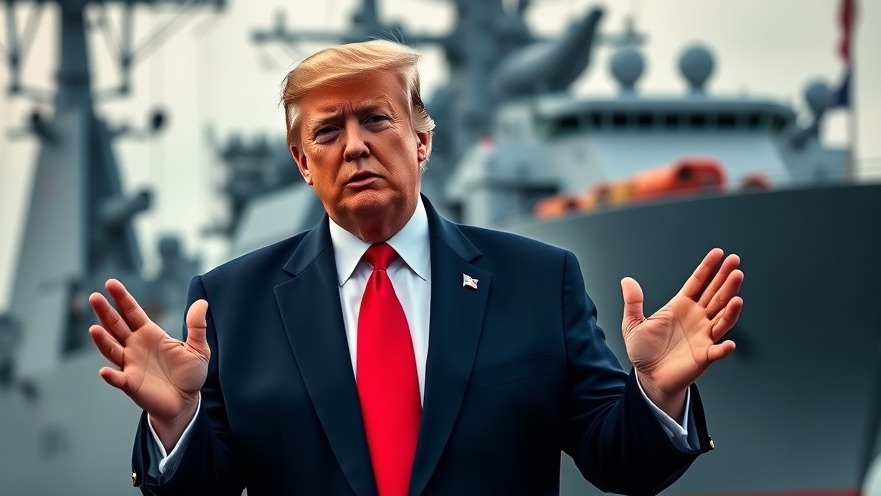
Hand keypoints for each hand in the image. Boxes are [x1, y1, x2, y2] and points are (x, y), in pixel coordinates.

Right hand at [88, 279, 209, 446]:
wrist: (186, 401)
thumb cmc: (189, 374)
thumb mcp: (198, 348)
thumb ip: (197, 326)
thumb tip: (202, 302)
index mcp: (150, 334)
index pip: (132, 312)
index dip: (122, 298)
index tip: (110, 283)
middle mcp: (135, 347)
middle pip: (116, 326)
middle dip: (105, 312)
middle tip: (94, 297)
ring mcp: (130, 365)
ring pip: (112, 349)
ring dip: (102, 340)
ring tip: (93, 329)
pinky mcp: (131, 384)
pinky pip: (118, 379)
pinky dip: (111, 376)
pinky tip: (105, 372)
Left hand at [621, 248, 742, 416]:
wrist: (648, 377)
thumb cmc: (644, 351)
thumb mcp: (633, 325)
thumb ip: (633, 303)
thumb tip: (627, 280)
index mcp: (680, 306)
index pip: (697, 282)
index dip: (707, 268)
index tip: (718, 253)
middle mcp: (697, 318)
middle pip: (715, 294)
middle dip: (725, 279)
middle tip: (735, 263)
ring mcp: (703, 336)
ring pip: (722, 317)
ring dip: (730, 306)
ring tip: (737, 292)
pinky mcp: (705, 356)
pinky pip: (717, 351)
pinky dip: (724, 348)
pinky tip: (729, 343)